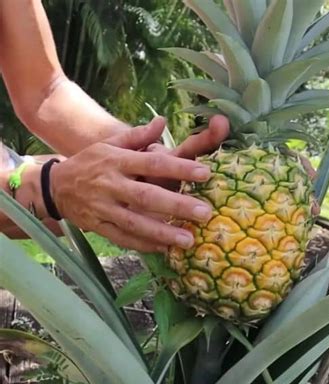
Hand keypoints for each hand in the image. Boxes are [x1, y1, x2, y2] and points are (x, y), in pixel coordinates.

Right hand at [49, 117, 216, 251]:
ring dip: (163, 233)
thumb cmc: (91, 162)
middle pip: (147, 196)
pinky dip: (144, 245)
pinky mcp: (98, 226)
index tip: (205, 173)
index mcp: (117, 160)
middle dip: (176, 205)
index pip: (152, 163)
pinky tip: (165, 250)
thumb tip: (163, 121)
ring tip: (189, 240)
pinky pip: (123, 238)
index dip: (179, 168)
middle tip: (204, 213)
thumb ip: (138, 136)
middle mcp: (111, 184)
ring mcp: (103, 208)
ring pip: (135, 223)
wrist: (55, 186)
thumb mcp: (110, 144)